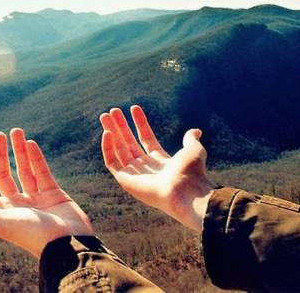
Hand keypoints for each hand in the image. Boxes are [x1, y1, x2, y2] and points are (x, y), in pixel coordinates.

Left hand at [0, 128, 93, 257]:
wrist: (68, 244)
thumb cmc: (31, 235)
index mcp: (0, 212)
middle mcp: (16, 205)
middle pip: (3, 175)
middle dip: (0, 154)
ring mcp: (36, 200)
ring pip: (24, 170)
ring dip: (19, 151)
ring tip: (16, 130)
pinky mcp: (54, 195)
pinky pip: (42, 172)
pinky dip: (36, 158)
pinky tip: (30, 143)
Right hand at [99, 105, 216, 232]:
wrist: (185, 191)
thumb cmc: (191, 173)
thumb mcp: (193, 150)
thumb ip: (190, 139)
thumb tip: (195, 130)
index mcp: (160, 161)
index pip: (146, 138)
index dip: (140, 123)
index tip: (134, 107)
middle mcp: (145, 167)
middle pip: (129, 143)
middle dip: (120, 126)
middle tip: (113, 110)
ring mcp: (134, 174)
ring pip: (118, 150)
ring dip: (111, 132)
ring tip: (104, 115)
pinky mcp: (125, 180)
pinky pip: (111, 162)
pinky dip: (107, 147)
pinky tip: (107, 132)